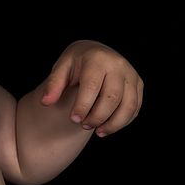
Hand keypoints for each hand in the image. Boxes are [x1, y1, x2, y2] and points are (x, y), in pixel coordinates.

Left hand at [29, 40, 143, 136]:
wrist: (96, 52)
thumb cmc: (76, 63)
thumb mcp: (62, 68)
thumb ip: (54, 84)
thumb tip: (45, 102)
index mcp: (97, 58)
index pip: (92, 86)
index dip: (83, 106)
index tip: (74, 119)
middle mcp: (118, 65)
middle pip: (112, 98)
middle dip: (97, 116)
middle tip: (83, 126)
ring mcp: (131, 74)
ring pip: (128, 106)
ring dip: (113, 123)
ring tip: (98, 132)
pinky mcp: (139, 84)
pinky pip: (135, 108)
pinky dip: (123, 121)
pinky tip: (108, 127)